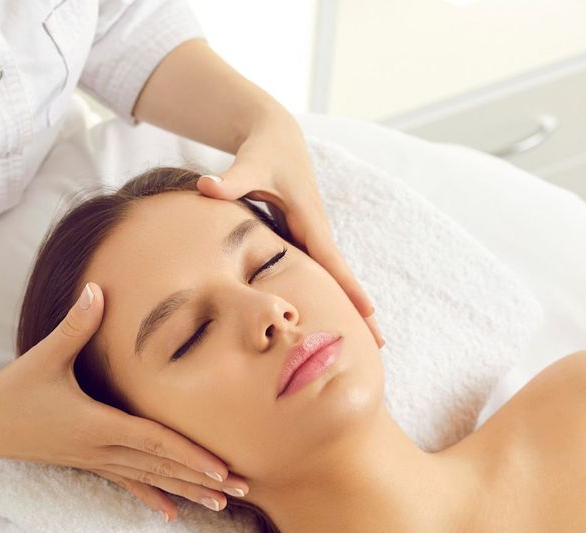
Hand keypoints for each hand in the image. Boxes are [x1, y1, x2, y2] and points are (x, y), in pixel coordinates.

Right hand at [0, 282, 248, 521]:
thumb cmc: (12, 389)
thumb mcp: (43, 356)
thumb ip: (74, 325)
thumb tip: (96, 289)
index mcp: (96, 424)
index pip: (153, 442)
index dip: (189, 455)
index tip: (222, 469)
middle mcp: (100, 449)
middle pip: (161, 467)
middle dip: (202, 480)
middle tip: (244, 492)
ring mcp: (94, 460)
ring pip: (149, 480)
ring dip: (186, 491)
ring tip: (223, 506)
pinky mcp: (87, 463)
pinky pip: (127, 483)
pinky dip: (152, 496)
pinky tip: (172, 515)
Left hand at [197, 110, 385, 347]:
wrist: (274, 135)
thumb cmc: (262, 150)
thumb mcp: (248, 164)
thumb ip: (230, 180)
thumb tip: (206, 186)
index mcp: (309, 217)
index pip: (330, 259)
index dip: (347, 286)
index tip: (367, 313)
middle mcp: (316, 230)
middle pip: (339, 276)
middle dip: (359, 308)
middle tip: (379, 344)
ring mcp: (311, 236)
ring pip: (330, 276)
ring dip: (348, 306)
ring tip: (367, 342)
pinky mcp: (302, 238)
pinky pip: (317, 271)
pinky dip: (328, 294)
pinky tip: (332, 318)